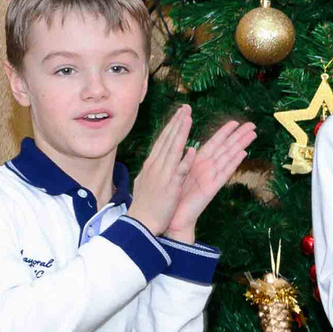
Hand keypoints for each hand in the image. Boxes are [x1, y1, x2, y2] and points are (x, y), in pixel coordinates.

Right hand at [128, 105, 193, 235]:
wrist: (139, 224)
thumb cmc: (144, 205)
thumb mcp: (144, 182)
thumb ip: (150, 170)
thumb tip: (152, 162)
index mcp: (151, 165)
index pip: (163, 140)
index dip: (172, 126)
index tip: (180, 113)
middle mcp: (156, 166)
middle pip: (168, 140)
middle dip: (177, 122)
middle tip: (187, 107)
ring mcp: (162, 175)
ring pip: (173, 150)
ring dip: (181, 134)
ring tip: (189, 118)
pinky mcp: (169, 187)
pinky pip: (179, 172)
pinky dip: (185, 161)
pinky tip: (193, 150)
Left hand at [165, 118, 257, 240]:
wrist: (174, 219)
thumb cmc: (174, 198)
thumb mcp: (177, 175)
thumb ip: (185, 162)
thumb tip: (190, 147)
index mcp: (197, 163)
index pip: (214, 144)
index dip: (224, 133)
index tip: (236, 122)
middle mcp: (207, 168)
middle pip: (226, 148)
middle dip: (239, 136)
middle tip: (253, 125)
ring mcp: (211, 177)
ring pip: (228, 157)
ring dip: (240, 145)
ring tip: (253, 134)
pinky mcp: (212, 188)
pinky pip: (224, 173)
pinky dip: (233, 162)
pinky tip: (243, 153)